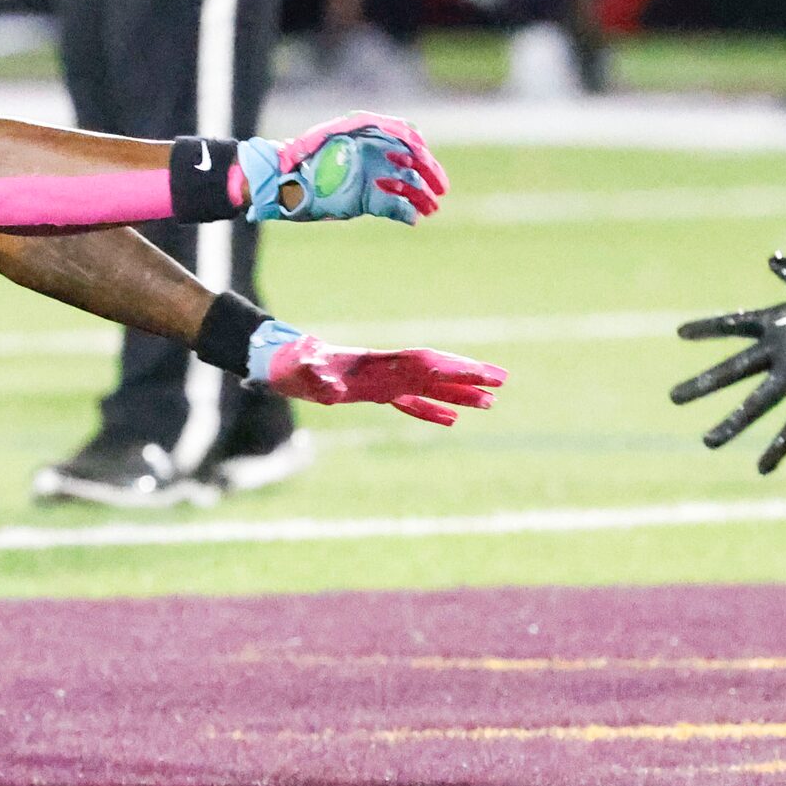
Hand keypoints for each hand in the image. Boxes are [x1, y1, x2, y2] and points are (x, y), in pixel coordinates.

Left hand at [238, 112, 446, 223]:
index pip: (404, 138)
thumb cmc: (304, 154)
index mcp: (369, 135)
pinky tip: (414, 217)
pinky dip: (404, 211)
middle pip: (410, 163)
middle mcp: (374, 155)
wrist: (281, 181)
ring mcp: (371, 178)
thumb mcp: (334, 132)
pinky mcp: (365, 199)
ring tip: (432, 208)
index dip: (419, 148)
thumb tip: (403, 130)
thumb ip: (367, 126)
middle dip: (428, 175)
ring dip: (420, 196)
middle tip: (441, 189)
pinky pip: (391, 205)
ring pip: (405, 185)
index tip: (426, 158)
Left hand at [253, 326, 506, 425]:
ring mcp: (383, 382)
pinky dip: (432, 411)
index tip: (480, 373)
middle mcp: (387, 371)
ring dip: (459, 395)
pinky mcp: (375, 394)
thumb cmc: (292, 367)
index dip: (453, 368)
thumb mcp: (300, 372)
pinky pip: (411, 403)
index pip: (424, 364)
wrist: (281, 363)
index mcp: (377, 364)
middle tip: (503, 380)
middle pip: (437, 371)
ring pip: (430, 388)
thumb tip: (328, 384)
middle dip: (469, 375)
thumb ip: (316, 375)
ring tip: (491, 403)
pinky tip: (452, 421)